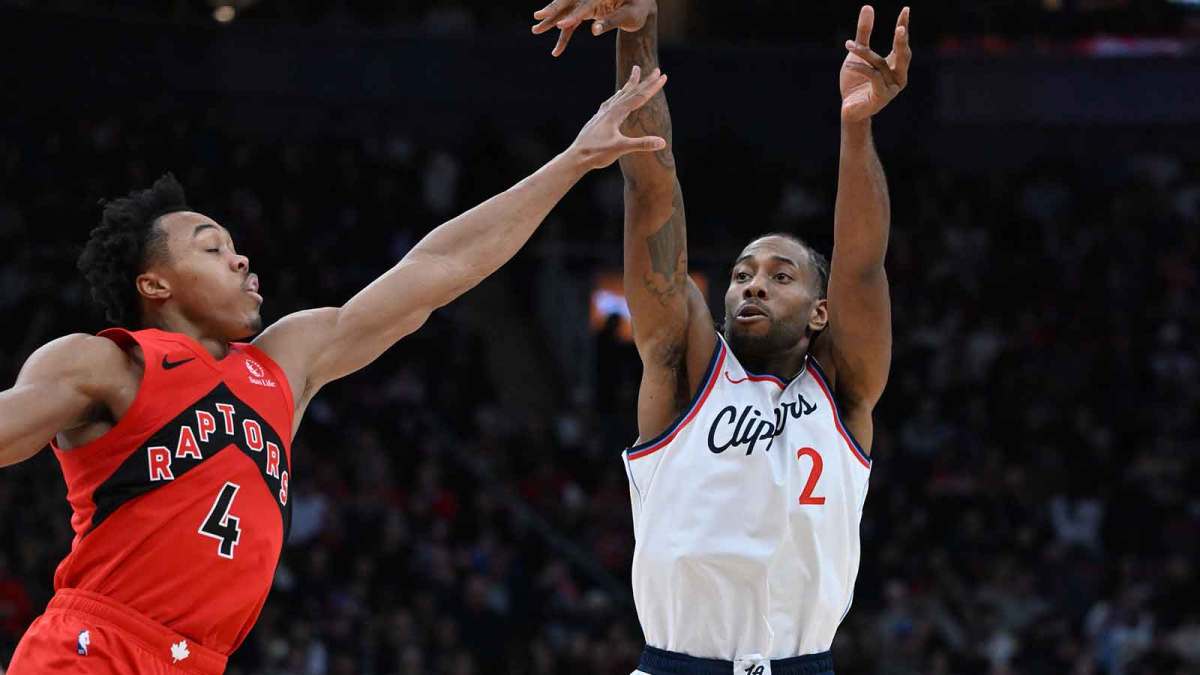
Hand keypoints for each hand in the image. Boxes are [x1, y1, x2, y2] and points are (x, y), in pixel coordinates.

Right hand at [531, 0, 655, 56]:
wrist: (641, 3)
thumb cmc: (638, 7)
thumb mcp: (630, 15)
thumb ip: (612, 21)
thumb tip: (595, 31)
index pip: (585, 3)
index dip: (573, 14)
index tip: (562, 24)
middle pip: (569, 1)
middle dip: (553, 10)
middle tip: (538, 17)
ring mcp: (587, 2)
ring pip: (566, 11)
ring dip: (551, 21)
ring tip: (535, 30)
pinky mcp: (587, 10)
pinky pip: (572, 23)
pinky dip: (564, 36)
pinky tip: (557, 51)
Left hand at [568, 65, 667, 169]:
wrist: (576, 157)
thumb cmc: (597, 153)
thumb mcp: (621, 148)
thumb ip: (642, 144)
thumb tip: (663, 142)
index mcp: (616, 113)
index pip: (639, 97)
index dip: (652, 87)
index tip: (663, 76)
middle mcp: (609, 109)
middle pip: (631, 91)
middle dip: (645, 81)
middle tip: (657, 70)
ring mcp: (602, 113)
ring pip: (620, 94)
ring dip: (630, 84)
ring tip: (636, 73)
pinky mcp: (598, 119)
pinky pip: (610, 102)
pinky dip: (617, 96)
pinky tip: (616, 97)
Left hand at [840, 6, 911, 122]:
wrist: (849, 110)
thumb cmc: (855, 83)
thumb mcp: (858, 54)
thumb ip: (863, 33)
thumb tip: (868, 7)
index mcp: (896, 65)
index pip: (902, 43)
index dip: (904, 26)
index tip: (906, 10)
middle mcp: (899, 76)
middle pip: (903, 55)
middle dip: (902, 41)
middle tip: (900, 28)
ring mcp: (892, 88)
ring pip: (879, 64)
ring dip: (863, 53)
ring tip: (848, 44)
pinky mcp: (882, 97)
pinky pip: (872, 77)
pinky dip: (860, 68)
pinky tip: (848, 64)